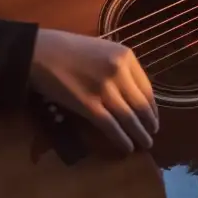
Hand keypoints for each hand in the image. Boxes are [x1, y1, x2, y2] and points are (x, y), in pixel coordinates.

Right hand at [30, 26, 157, 156]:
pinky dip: (121, 138)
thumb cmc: (71, 50)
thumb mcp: (104, 51)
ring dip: (139, 134)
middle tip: (152, 135)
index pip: (146, 87)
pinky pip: (110, 126)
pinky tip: (127, 147)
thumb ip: (119, 68)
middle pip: (140, 104)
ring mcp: (105, 88)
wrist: (43, 53)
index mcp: (126, 55)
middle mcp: (120, 71)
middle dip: (149, 123)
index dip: (152, 107)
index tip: (154, 118)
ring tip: (145, 144)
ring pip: (129, 117)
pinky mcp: (89, 105)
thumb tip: (132, 93)